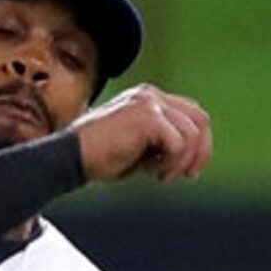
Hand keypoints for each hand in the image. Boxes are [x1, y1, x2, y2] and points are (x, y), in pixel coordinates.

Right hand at [72, 85, 213, 184]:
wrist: (70, 157)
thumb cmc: (99, 157)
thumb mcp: (138, 148)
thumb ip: (161, 143)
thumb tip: (190, 156)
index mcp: (148, 98)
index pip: (191, 113)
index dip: (198, 143)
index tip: (188, 170)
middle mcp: (151, 95)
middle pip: (200, 119)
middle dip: (200, 151)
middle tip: (188, 175)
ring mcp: (150, 103)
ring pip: (192, 134)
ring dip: (180, 162)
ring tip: (159, 175)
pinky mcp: (148, 117)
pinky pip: (179, 144)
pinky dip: (170, 164)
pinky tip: (150, 171)